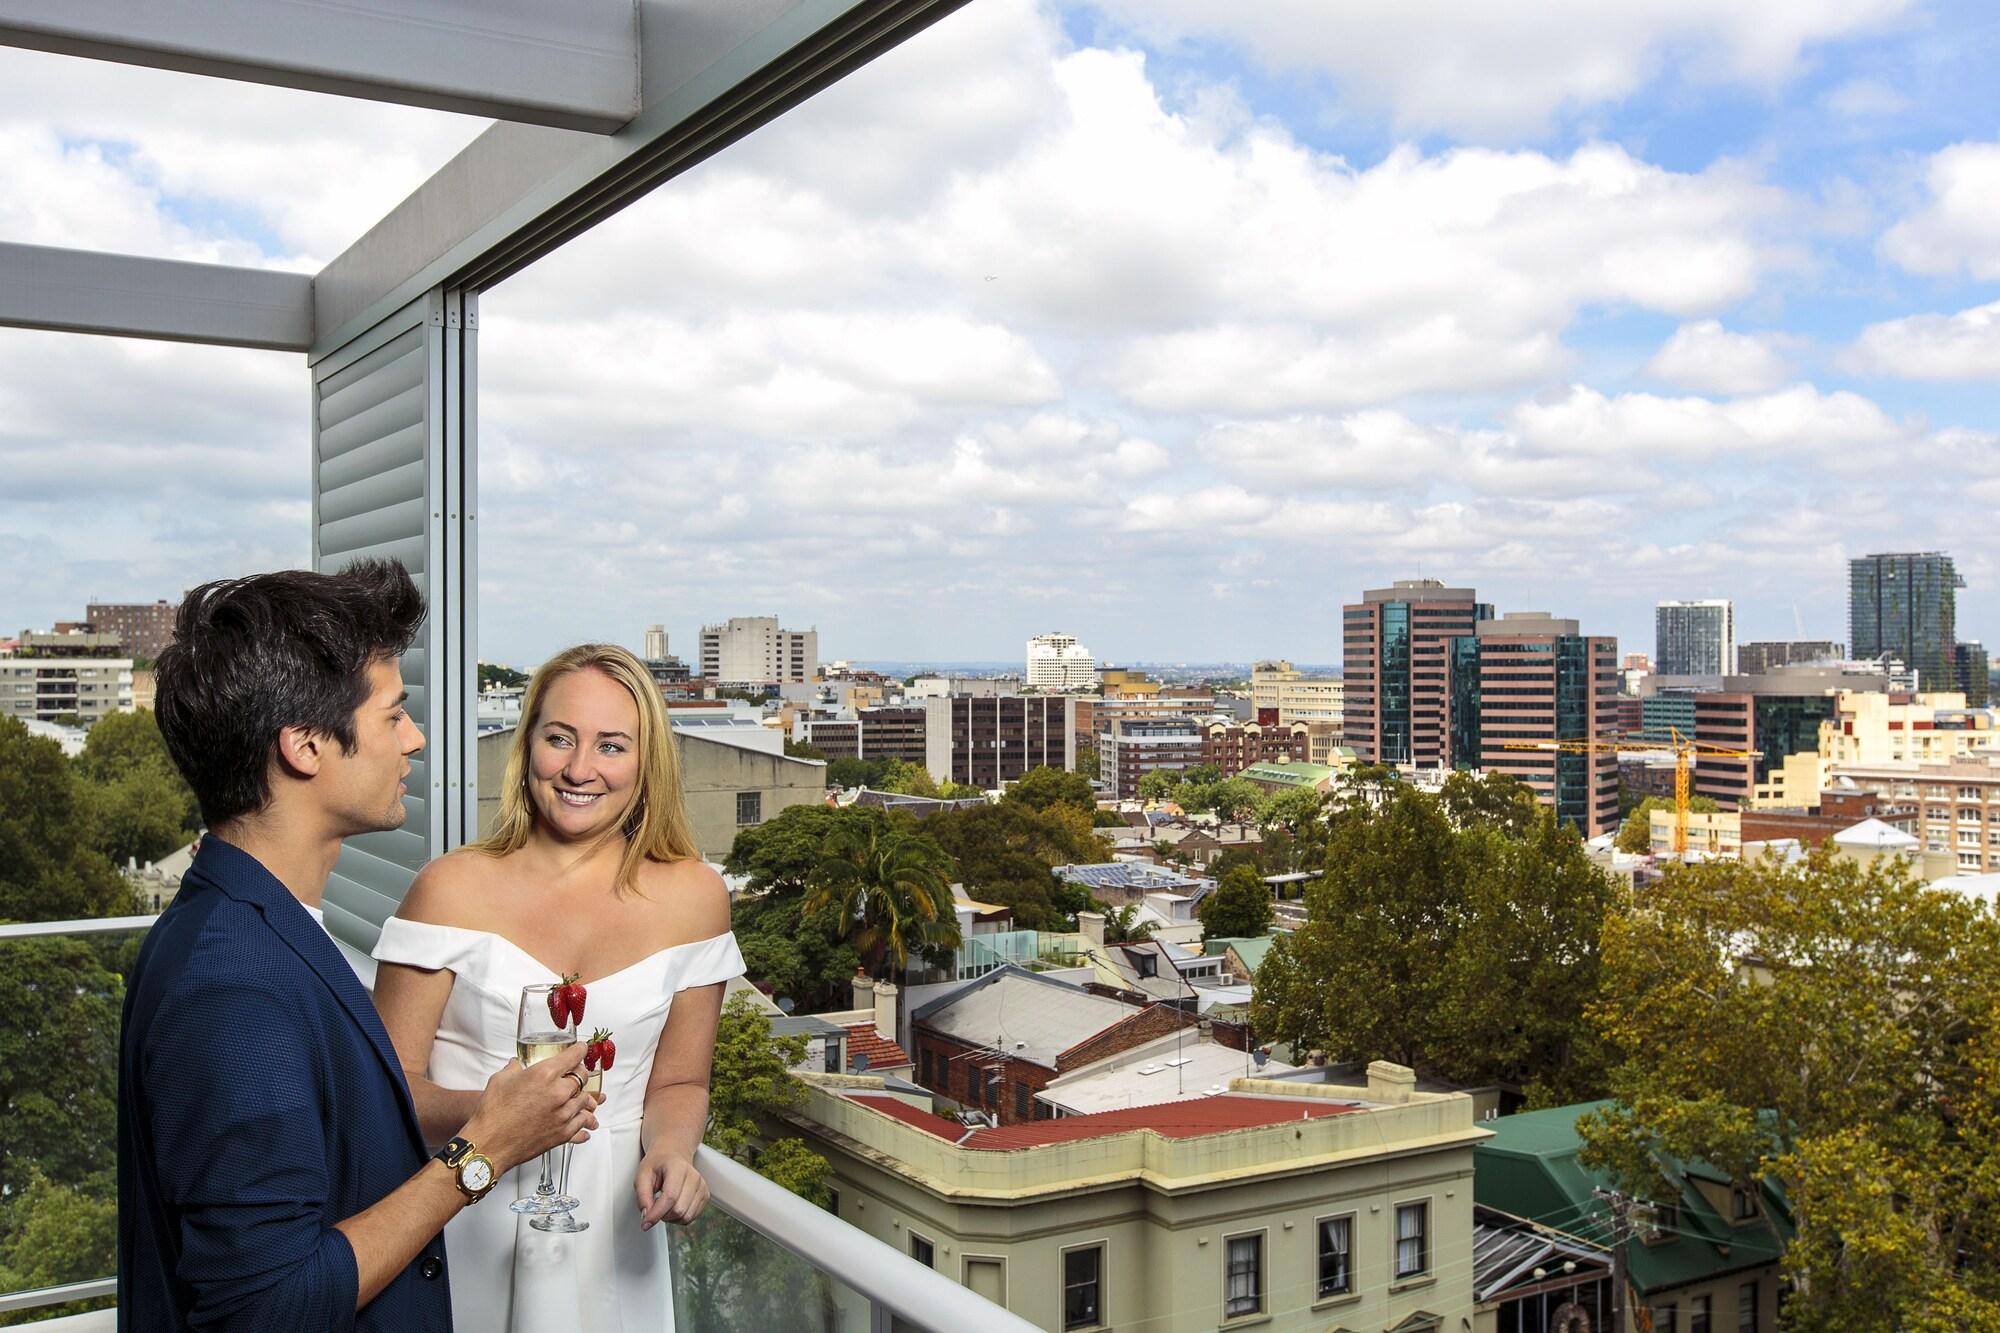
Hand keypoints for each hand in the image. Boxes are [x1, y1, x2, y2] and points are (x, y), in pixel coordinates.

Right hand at [462, 1044, 596, 1174]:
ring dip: (584, 1098)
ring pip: (586, 1101)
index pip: (574, 1056)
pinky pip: (582, 1125)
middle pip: (583, 1077)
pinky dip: (584, 1123)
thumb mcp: (500, 1080)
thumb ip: (513, 1068)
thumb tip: (516, 1064)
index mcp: (545, 1074)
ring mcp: (563, 1114)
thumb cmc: (492, 1113)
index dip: (580, 1050)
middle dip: (580, 1073)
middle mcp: (559, 1093)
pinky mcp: (563, 1134)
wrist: (489, 1143)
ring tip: (585, 1099)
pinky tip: (585, 1125)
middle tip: (576, 1074)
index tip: (582, 1049)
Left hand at [634, 1148, 707, 1228]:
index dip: (656, 1214)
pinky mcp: (705, 1196)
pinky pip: (691, 1218)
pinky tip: (672, 1207)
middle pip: (679, 1210)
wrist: (672, 1155)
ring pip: (686, 1217)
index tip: (645, 1223)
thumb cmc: (657, 1165)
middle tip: (653, 1207)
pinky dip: (678, 1218)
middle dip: (662, 1215)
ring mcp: (702, 1186)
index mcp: (678, 1167)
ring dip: (670, 1218)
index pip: (670, 1197)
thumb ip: (642, 1195)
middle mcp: (694, 1177)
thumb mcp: (641, 1175)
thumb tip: (646, 1216)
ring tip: (662, 1206)